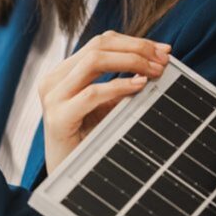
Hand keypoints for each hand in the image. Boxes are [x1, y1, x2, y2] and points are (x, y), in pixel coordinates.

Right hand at [40, 32, 170, 173]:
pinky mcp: (58, 118)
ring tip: (154, 71)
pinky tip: (139, 86)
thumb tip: (155, 62)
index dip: (134, 41)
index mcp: (62, 74)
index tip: (162, 50)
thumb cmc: (87, 140)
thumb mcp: (106, 105)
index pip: (100, 43)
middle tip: (163, 59)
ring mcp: (53, 98)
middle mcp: (53, 81)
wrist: (68, 175)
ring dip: (130, 62)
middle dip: (136, 48)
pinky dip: (119, 86)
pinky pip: (92, 93)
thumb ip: (120, 83)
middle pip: (98, 46)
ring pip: (93, 61)